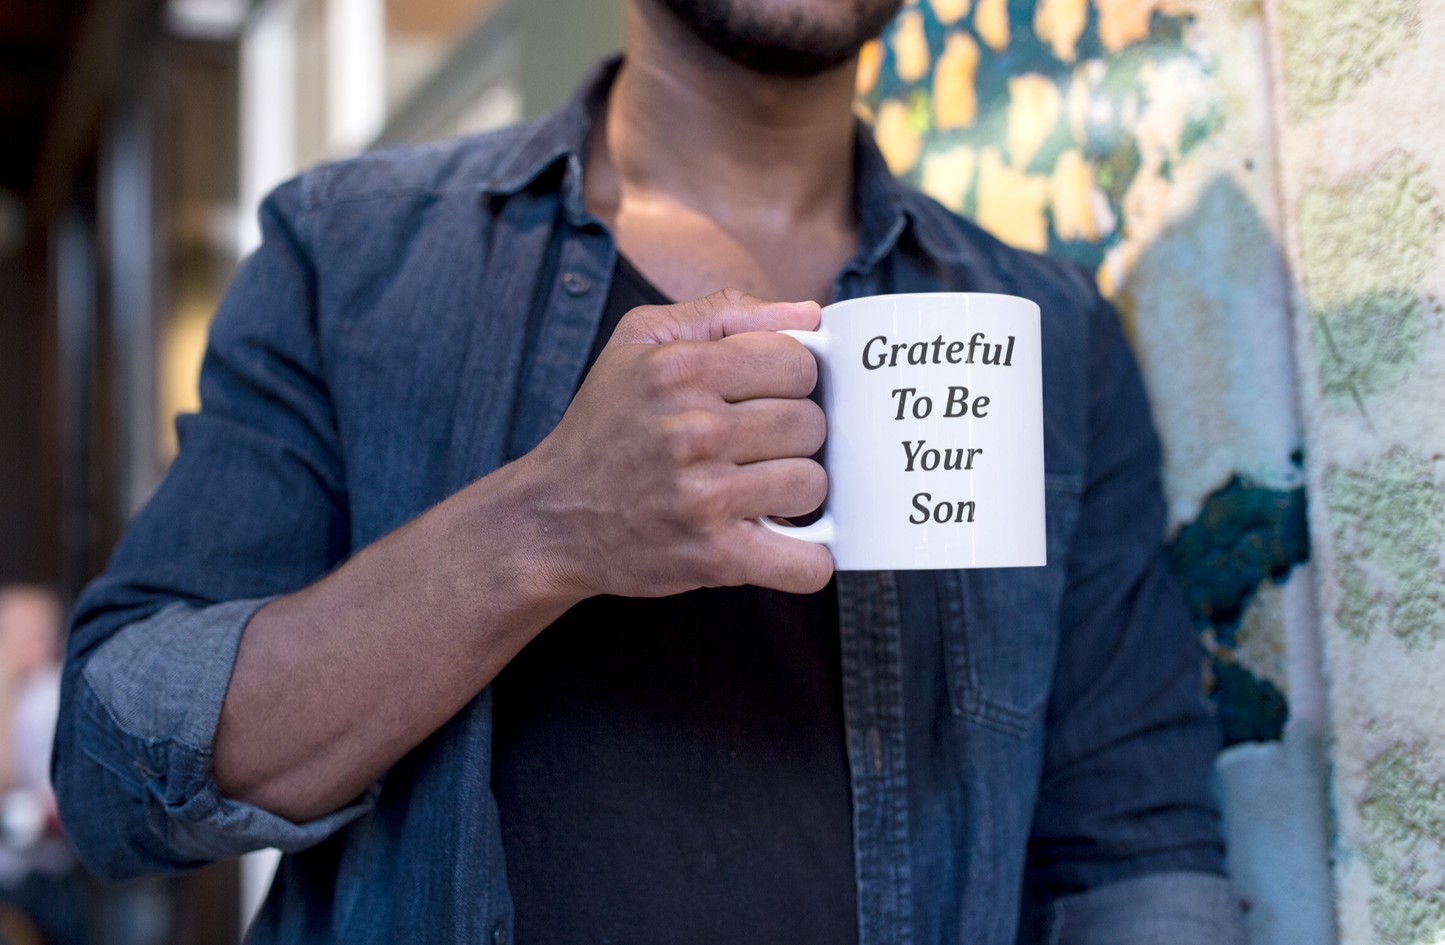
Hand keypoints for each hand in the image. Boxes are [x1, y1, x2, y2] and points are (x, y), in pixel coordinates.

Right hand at [520, 287, 832, 597]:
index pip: (796, 363)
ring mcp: (703, 497)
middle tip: (755, 448)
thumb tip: (808, 314)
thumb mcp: (639, 341)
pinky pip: (805, 563)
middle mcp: (692, 431)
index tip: (765, 397)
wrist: (552, 517)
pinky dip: (807, 560)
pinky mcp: (713, 557)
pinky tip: (782, 542)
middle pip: (809, 424)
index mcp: (679, 369)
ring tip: (756, 490)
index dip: (790, 380)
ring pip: (812, 484)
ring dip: (793, 491)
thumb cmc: (603, 425)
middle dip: (792, 436)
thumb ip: (725, 313)